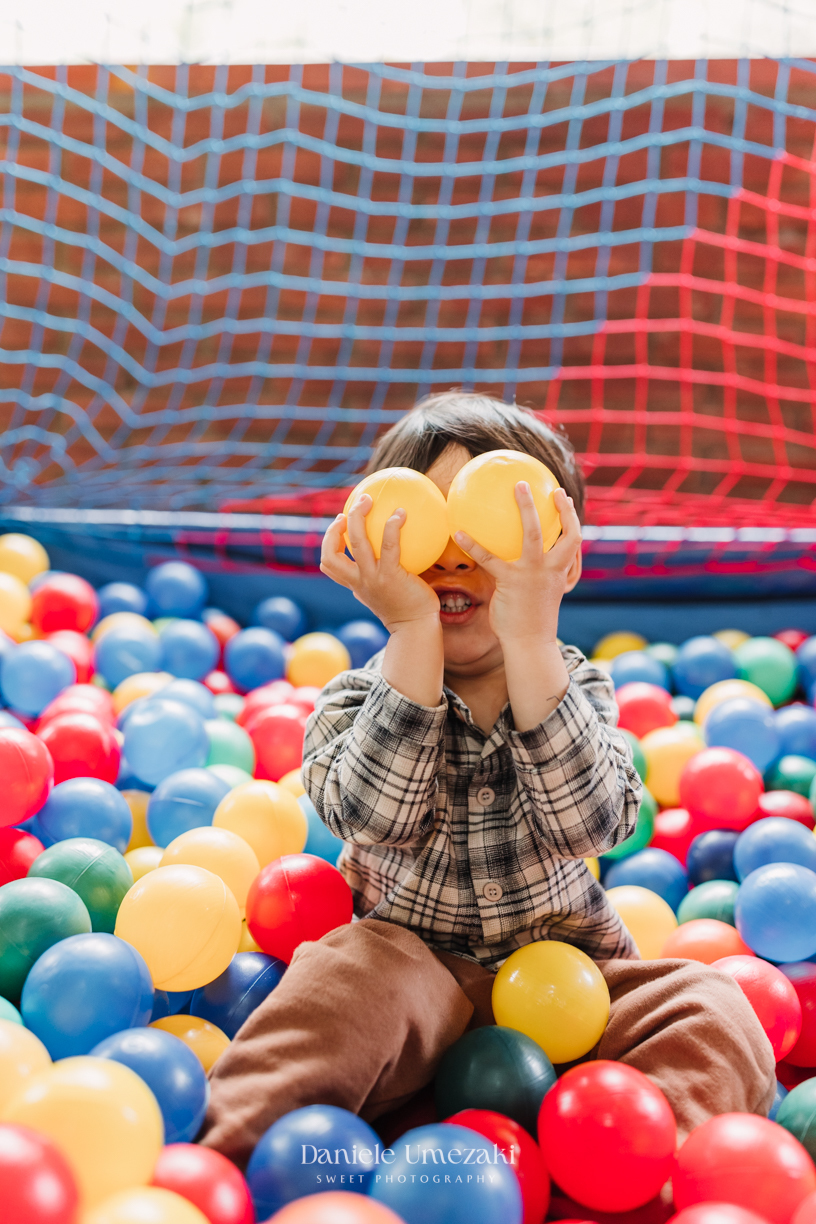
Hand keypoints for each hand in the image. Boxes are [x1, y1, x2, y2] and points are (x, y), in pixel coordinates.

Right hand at [320, 495, 440, 632]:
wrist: (416, 628)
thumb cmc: (406, 609)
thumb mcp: (384, 594)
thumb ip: (378, 579)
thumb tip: (385, 557)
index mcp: (355, 585)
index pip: (328, 565)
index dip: (328, 542)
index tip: (339, 525)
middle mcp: (358, 581)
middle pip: (331, 553)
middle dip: (334, 527)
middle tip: (351, 507)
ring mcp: (372, 578)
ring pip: (356, 541)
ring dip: (358, 517)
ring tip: (368, 500)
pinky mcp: (391, 576)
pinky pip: (389, 545)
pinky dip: (392, 526)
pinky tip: (401, 513)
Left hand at [454, 485, 581, 645]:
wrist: (529, 645)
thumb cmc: (532, 621)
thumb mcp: (543, 596)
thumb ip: (539, 576)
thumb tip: (522, 559)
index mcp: (561, 573)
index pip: (575, 541)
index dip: (571, 518)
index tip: (564, 499)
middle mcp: (552, 570)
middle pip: (566, 533)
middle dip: (562, 509)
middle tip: (552, 488)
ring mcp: (533, 574)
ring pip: (534, 534)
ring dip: (526, 508)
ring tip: (517, 487)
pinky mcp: (511, 582)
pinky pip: (490, 558)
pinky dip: (473, 545)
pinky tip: (458, 533)